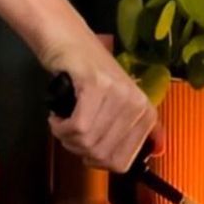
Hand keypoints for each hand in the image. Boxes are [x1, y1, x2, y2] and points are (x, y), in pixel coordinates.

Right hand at [43, 37, 158, 172]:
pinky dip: (60, 126)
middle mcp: (137, 105)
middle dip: (77, 148)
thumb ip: (125, 135)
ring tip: (63, 120)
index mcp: (146, 115)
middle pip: (101, 155)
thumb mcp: (114, 107)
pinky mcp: (96, 86)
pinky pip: (77, 127)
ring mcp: (118, 94)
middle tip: (68, 129)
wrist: (69, 40)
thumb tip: (128, 161)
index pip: (120, 163)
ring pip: (87, 142)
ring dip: (66, 136)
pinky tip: (57, 115)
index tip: (84, 142)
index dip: (94, 159)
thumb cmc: (88, 76)